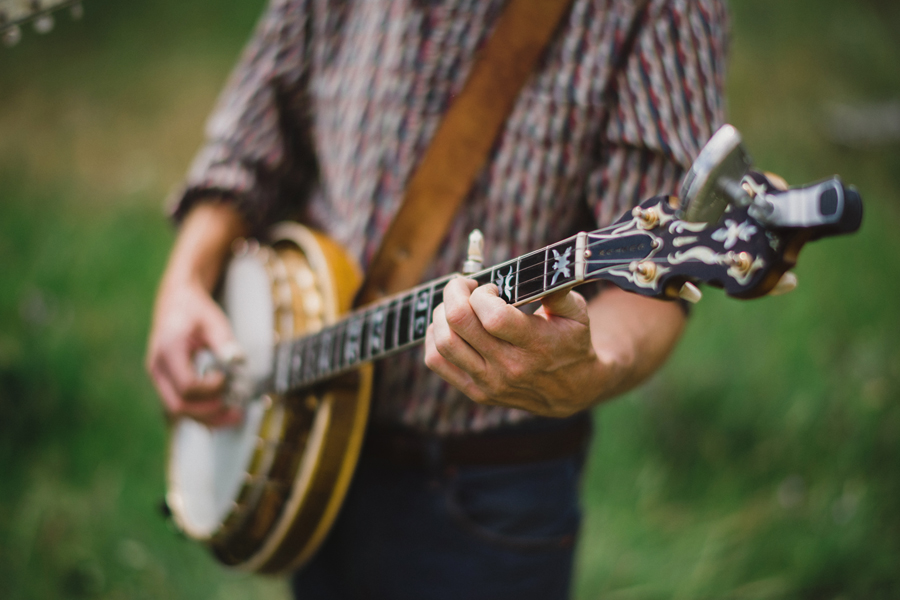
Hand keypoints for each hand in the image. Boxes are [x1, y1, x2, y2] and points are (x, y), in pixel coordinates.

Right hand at [146, 279, 242, 425]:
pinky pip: (178, 407)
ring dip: (206, 419)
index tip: (226, 378)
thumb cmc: (195, 310)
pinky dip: (198, 415)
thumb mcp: (213, 320)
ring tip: (234, 418)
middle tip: (237, 412)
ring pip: (176, 412)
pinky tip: (219, 417)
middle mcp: (157, 367)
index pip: (186, 386)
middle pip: (178, 406)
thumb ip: (224, 342)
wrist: (177, 301)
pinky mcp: (165, 382)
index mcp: (168, 350)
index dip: (210, 389)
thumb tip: (238, 361)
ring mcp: (158, 377)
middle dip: (210, 414)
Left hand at [424, 277, 606, 416]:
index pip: (492, 316)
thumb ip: (558, 289)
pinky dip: (434, 337)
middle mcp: (510, 367)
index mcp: (535, 344)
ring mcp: (490, 382)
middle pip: (460, 323)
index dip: (482, 294)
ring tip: (456, 305)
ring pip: (444, 343)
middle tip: (463, 285)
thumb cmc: (571, 343)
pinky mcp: (476, 391)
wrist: (572, 390)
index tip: (490, 289)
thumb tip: (545, 265)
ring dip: (441, 314)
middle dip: (454, 293)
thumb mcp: (576, 313)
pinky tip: (447, 325)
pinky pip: (437, 362)